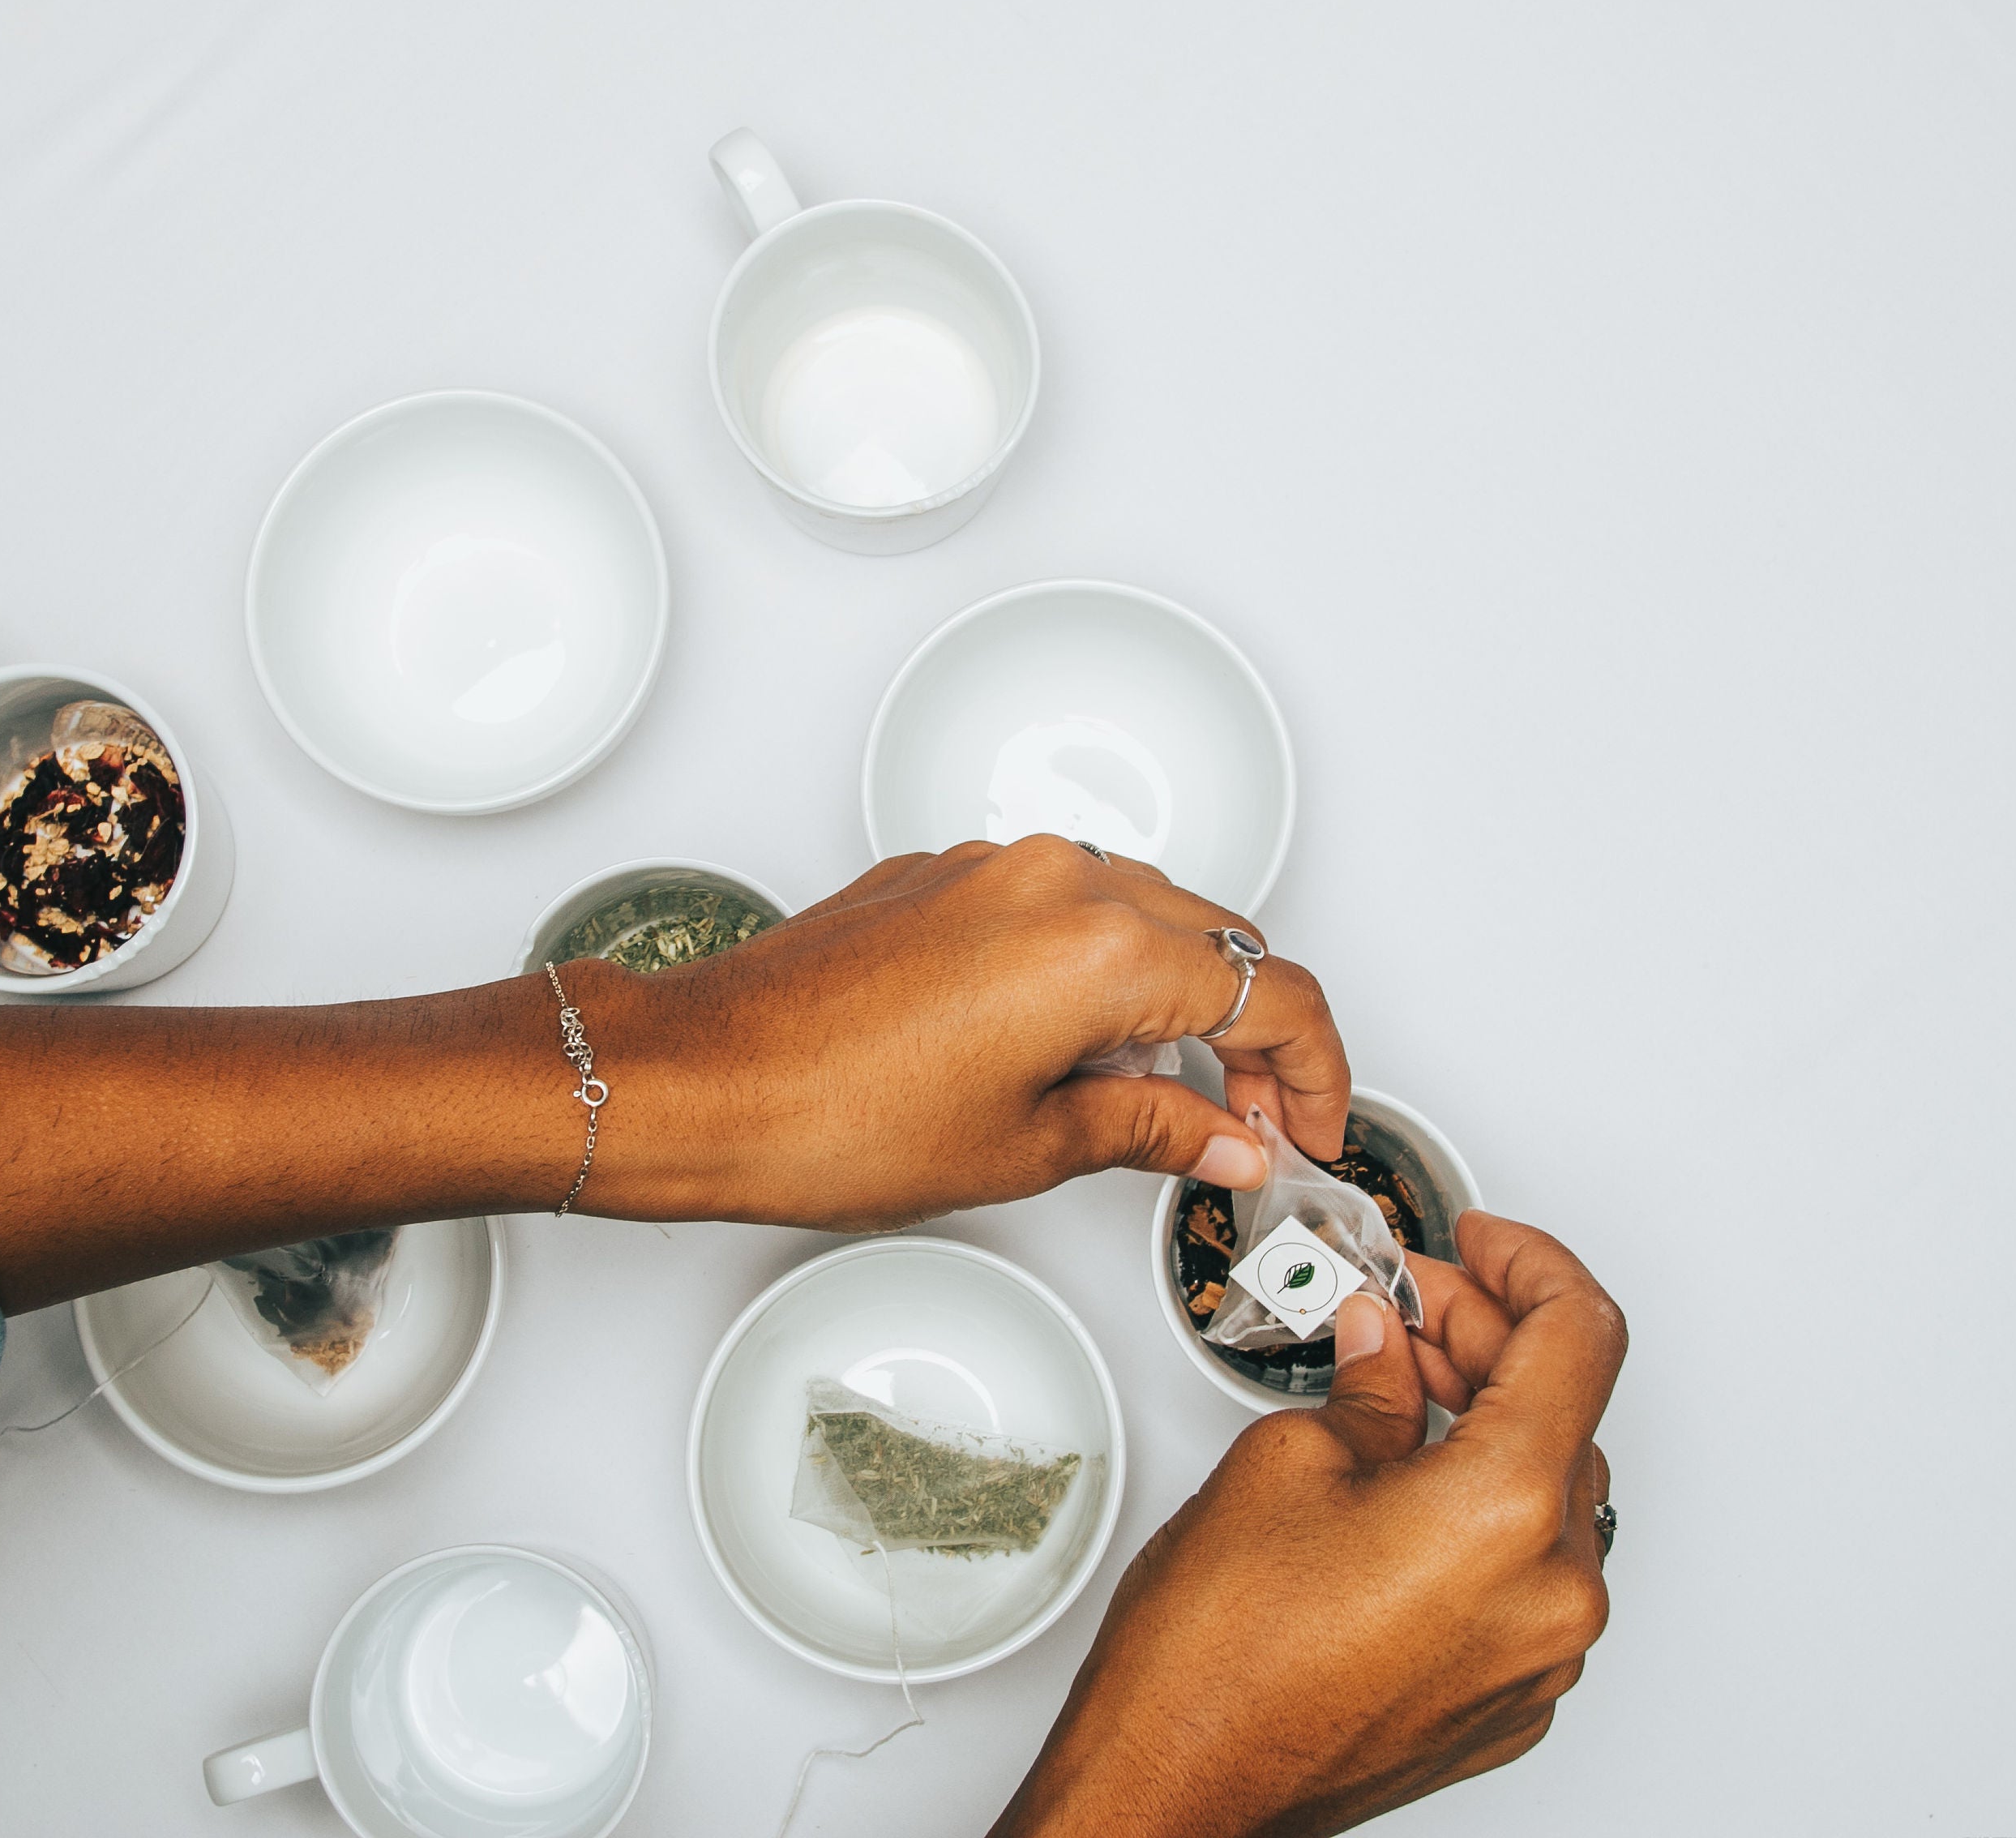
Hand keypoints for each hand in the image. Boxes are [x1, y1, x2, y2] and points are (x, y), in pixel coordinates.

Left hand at [569, 834, 1349, 1228]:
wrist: (698, 1081)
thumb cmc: (828, 1118)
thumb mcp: (1027, 1148)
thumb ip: (1152, 1125)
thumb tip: (1226, 1136)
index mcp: (1097, 947)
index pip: (1269, 991)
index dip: (1317, 1070)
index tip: (1314, 1125)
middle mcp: (1055, 879)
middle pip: (1217, 938)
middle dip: (1254, 1030)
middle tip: (1253, 1120)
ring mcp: (992, 868)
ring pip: (1142, 910)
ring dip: (1176, 992)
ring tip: (1159, 1091)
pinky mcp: (940, 878)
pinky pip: (1060, 903)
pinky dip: (1096, 967)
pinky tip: (1071, 1046)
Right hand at [991, 1212, 1625, 1837]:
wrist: (1180, 1791)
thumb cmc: (1213, 1660)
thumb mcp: (1283, 1465)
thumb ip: (1366, 1384)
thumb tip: (1386, 1345)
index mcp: (1507, 1513)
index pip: (1580, 1338)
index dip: (1532, 1265)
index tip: (1481, 1244)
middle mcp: (1552, 1592)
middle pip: (1564, 1414)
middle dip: (1486, 1340)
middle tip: (1404, 1305)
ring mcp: (1539, 1658)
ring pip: (1549, 1495)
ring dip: (1486, 1422)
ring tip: (1394, 1383)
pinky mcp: (1509, 1699)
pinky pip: (1527, 1574)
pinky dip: (1480, 1508)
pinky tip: (1402, 1477)